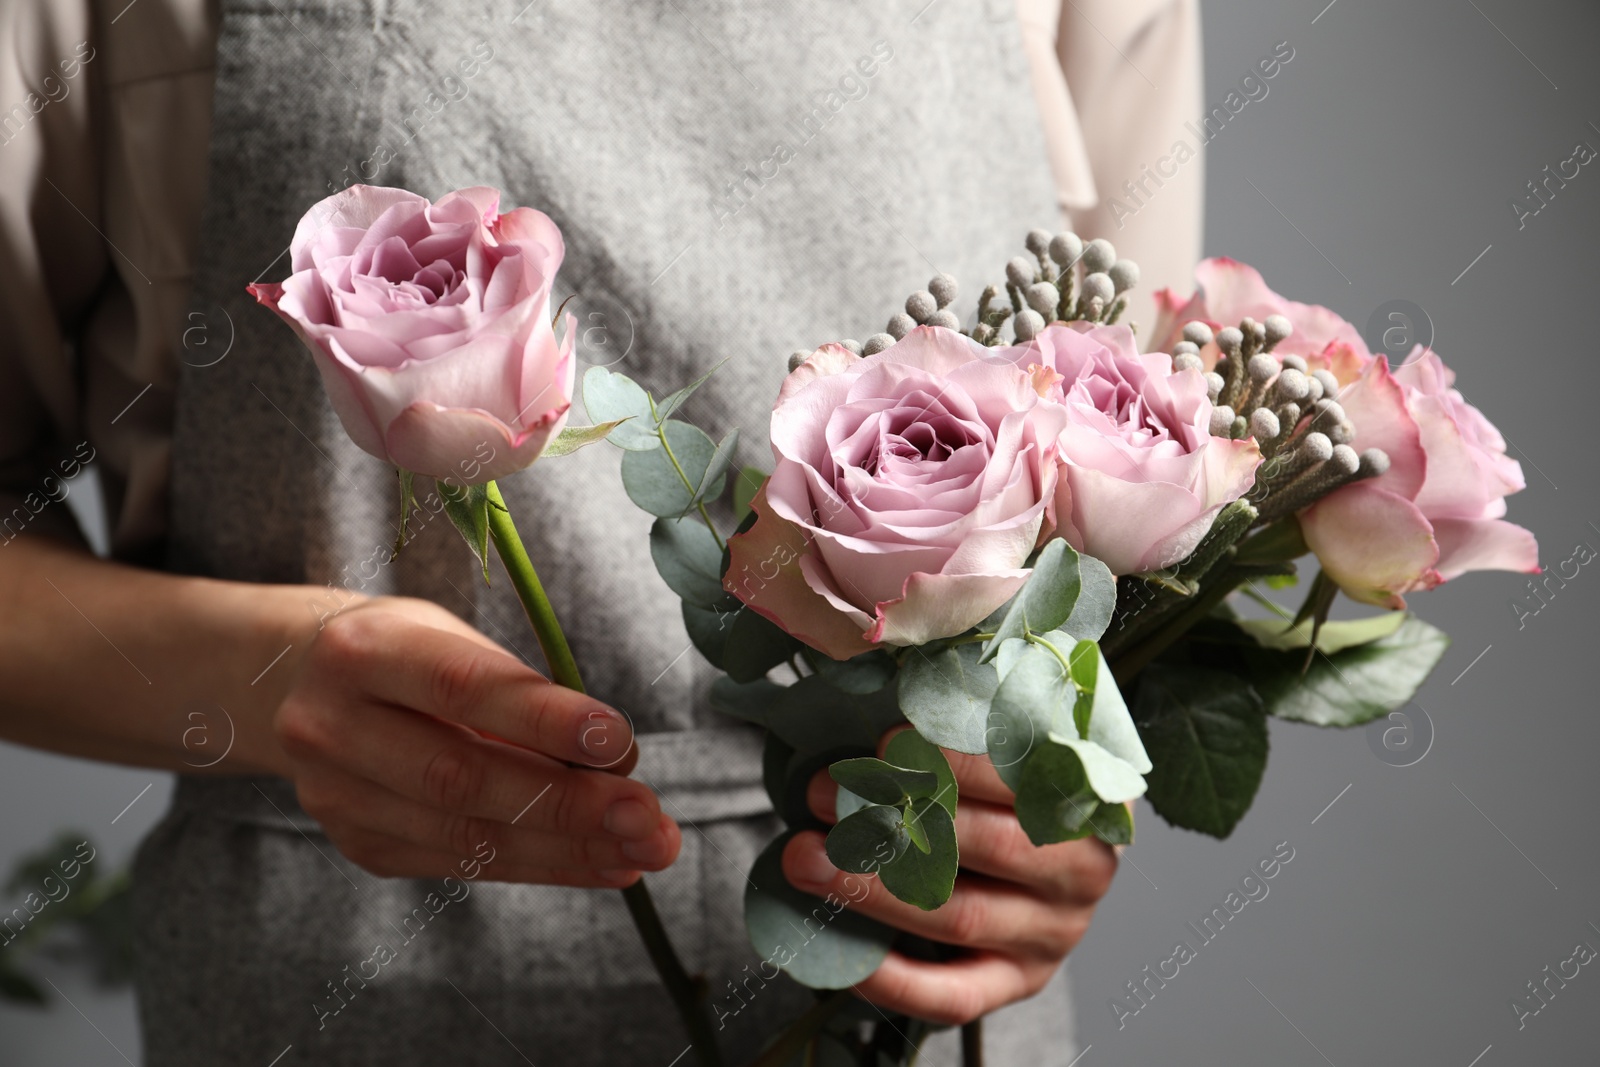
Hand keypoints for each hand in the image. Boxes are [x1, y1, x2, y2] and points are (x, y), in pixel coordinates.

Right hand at [274, 596, 680, 887]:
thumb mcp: (453, 640)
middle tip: (648, 816)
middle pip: (462, 776)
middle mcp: (333, 725)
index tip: (620, 741)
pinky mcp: (359, 844)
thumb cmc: (409, 655)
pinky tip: (603, 864)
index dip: (544, 719)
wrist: (301, 687)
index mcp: (364, 650)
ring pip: (465, 834)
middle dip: (567, 804)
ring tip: (642, 849)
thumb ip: (524, 693)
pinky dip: (544, 866)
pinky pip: (463, 864)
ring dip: (568, 848)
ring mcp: (336, 795)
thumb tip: (616, 760)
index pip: (462, 689)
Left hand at [781, 728, 1117, 1024]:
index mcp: (1082, 800)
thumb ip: (968, 739)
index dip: (947, 763)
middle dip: (895, 819)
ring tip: (806, 859)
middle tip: (821, 796)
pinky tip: (845, 957)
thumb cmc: (1014, 794)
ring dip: (873, 888)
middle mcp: (1078, 873)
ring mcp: (1051, 937)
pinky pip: (953, 994)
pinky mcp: (1018, 983)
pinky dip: (895, 979)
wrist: (1058, 869)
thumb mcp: (1013, 756)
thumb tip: (884, 732)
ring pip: (958, 916)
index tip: (879, 745)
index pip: (1019, 780)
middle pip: (985, 847)